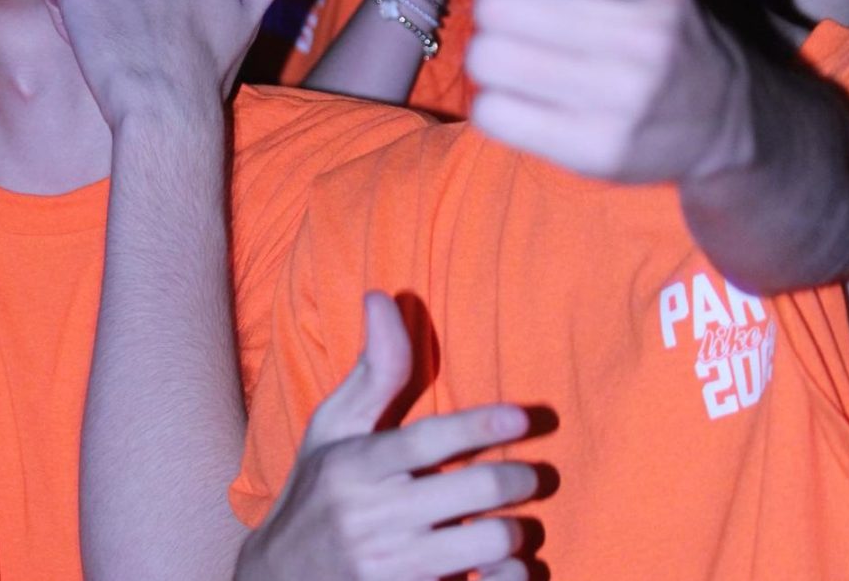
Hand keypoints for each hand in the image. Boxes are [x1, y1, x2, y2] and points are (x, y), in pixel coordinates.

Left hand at [42, 0, 325, 125]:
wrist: (166, 108)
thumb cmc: (209, 70)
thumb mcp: (250, 16)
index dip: (157, 6)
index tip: (167, 36)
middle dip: (127, 4)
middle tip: (143, 47)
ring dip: (98, 13)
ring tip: (120, 51)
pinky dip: (65, 18)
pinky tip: (89, 45)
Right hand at [237, 292, 536, 580]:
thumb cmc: (317, 491)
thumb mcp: (333, 429)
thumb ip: (373, 370)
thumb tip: (382, 295)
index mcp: (354, 466)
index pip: (427, 440)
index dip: (480, 427)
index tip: (522, 417)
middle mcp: (372, 517)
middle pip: (471, 491)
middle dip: (516, 479)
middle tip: (531, 474)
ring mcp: (391, 568)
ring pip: (486, 543)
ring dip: (514, 531)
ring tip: (512, 522)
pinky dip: (508, 579)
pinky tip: (506, 567)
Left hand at [467, 0, 750, 182]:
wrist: (722, 116)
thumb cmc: (660, 7)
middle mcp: (644, 44)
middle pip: (498, 12)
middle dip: (503, 8)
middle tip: (530, 16)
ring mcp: (620, 106)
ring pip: (488, 62)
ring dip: (497, 56)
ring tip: (533, 55)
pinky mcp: (593, 155)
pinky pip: (493, 117)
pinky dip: (501, 104)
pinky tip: (537, 97)